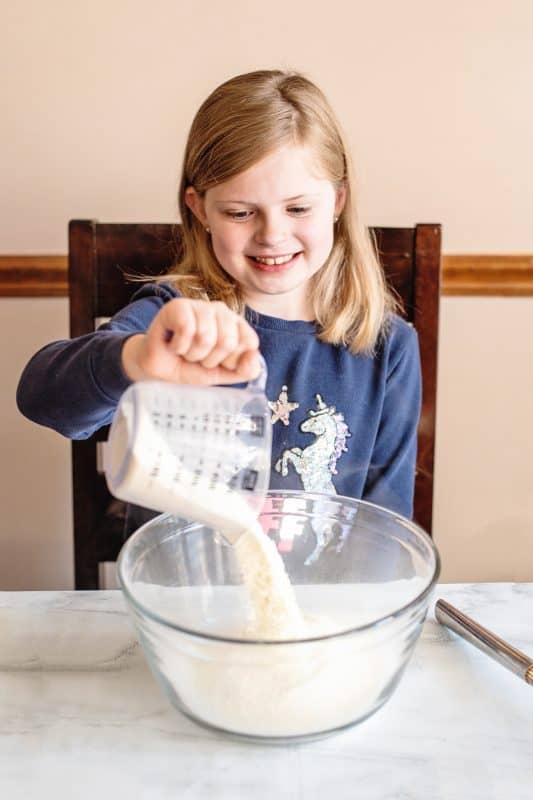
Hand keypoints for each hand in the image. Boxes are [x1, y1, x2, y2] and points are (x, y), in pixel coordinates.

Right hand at [121, 298, 260, 384]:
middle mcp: (222, 311)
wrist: (159, 372)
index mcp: (237, 325)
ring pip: (206, 336)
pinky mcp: (178, 306)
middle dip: (210, 359)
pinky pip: (186, 328)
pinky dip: (179, 346)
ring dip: (192, 354)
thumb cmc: (191, 367)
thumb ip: (245, 369)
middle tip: (198, 358)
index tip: (219, 363)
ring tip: (186, 352)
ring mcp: (200, 306)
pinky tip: (174, 345)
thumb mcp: (223, 374)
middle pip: (227, 341)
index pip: (249, 342)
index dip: (232, 361)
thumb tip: (253, 354)